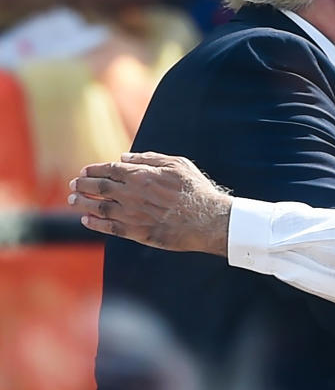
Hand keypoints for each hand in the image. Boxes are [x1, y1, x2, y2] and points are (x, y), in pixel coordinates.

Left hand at [67, 152, 231, 255]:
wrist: (206, 219)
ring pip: (98, 207)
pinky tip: (87, 220)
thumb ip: (149, 159)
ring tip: (72, 200)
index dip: (94, 170)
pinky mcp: (136, 232)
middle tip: (73, 184)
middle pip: (98, 187)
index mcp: (140, 175)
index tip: (84, 171)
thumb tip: (124, 157)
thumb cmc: (195, 189)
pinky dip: (94, 223)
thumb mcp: (178, 164)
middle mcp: (131, 193)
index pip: (109, 169)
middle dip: (82, 185)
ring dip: (82, 203)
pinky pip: (108, 227)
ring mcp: (131, 214)